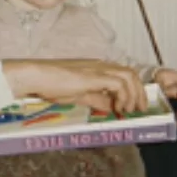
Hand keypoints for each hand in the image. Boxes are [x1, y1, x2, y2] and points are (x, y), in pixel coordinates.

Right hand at [8, 59, 147, 115]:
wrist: (37, 77)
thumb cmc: (53, 84)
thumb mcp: (80, 95)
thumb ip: (97, 100)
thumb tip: (111, 107)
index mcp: (99, 69)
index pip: (125, 75)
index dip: (134, 90)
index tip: (134, 106)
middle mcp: (102, 66)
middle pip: (131, 74)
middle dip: (139, 93)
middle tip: (139, 110)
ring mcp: (99, 69)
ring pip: (129, 76)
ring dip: (133, 95)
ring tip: (129, 110)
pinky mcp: (95, 76)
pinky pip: (119, 83)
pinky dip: (123, 96)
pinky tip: (118, 108)